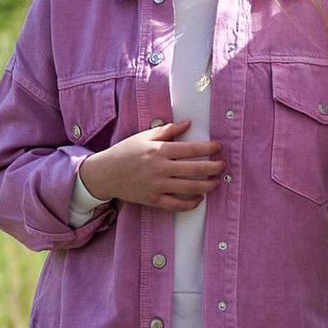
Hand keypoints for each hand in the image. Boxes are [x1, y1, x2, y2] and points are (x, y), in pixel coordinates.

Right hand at [78, 119, 224, 211]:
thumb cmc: (125, 152)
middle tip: (222, 166)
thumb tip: (188, 122)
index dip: (208, 148)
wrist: (104, 173)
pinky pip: (177, 205)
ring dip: (208, 186)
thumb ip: (168, 130)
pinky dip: (191, 203)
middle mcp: (160, 168)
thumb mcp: (144, 136)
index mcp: (159, 150)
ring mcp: (157, 186)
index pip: (191, 149)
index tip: (219, 148)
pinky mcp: (153, 200)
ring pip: (190, 188)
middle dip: (213, 168)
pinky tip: (199, 198)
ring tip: (217, 182)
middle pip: (195, 169)